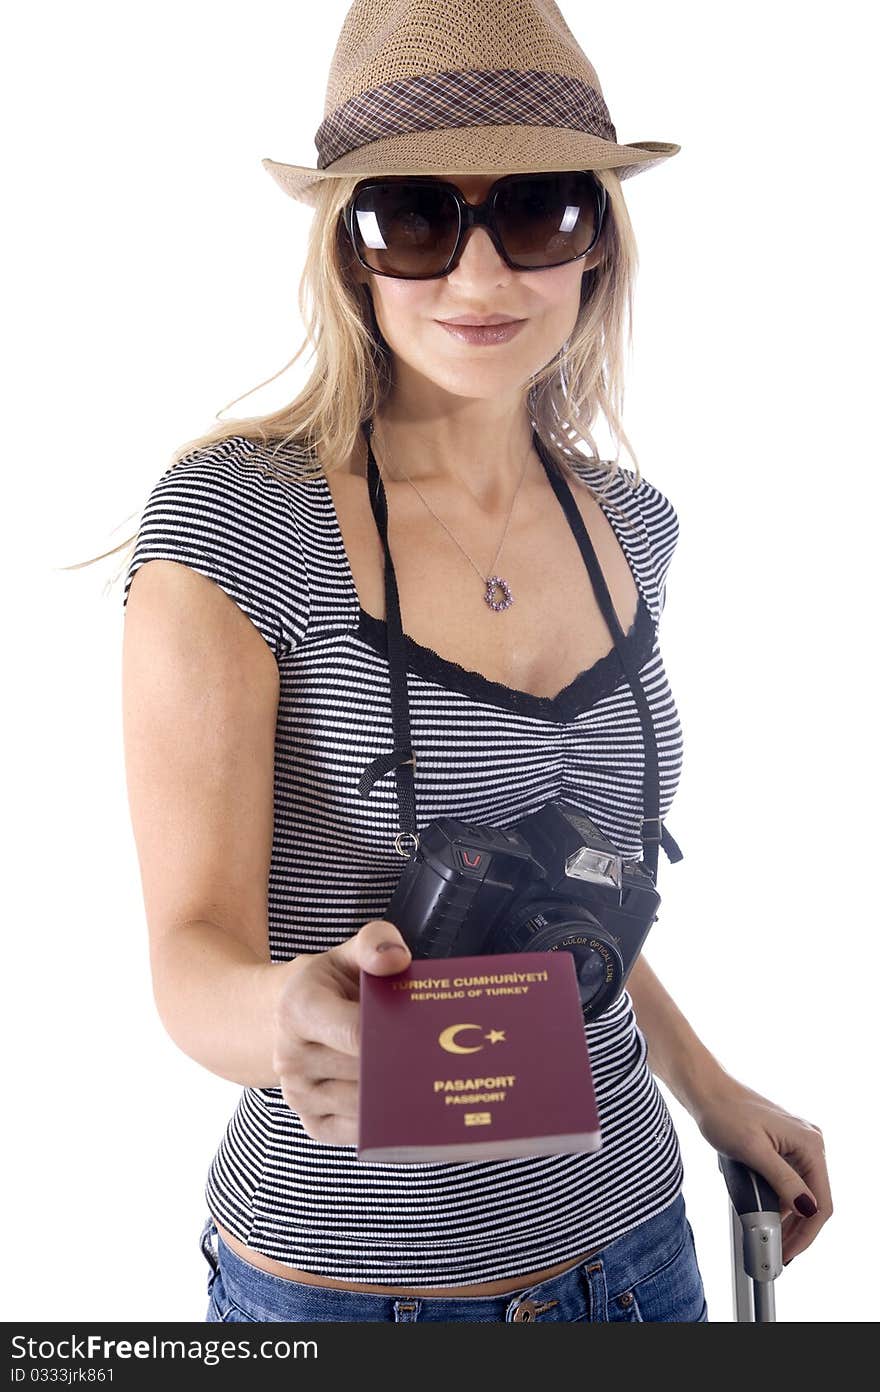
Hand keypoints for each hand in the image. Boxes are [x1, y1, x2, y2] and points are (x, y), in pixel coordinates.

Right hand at [271, 919, 410, 1144]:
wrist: (286, 1021)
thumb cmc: (329, 987)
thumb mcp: (348, 953)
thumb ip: (375, 943)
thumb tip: (397, 960)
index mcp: (298, 1009)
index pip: (355, 1034)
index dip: (394, 1038)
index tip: (428, 1035)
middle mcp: (290, 1057)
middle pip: (365, 1073)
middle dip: (405, 1067)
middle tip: (445, 1061)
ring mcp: (299, 1096)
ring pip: (365, 1107)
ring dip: (400, 1097)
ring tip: (430, 1080)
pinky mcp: (312, 1124)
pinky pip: (358, 1133)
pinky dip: (387, 1122)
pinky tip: (409, 1103)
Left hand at [695, 1078, 831, 1265]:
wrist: (705, 1090)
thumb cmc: (724, 1112)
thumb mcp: (752, 1151)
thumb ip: (782, 1180)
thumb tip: (807, 1209)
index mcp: (809, 1144)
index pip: (821, 1202)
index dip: (807, 1233)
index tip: (788, 1252)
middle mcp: (809, 1143)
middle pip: (813, 1200)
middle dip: (797, 1229)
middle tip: (778, 1251)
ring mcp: (797, 1145)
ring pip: (801, 1192)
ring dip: (788, 1217)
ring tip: (770, 1237)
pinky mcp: (783, 1146)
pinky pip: (790, 1181)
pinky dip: (780, 1200)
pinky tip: (765, 1212)